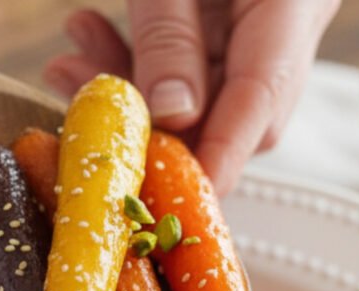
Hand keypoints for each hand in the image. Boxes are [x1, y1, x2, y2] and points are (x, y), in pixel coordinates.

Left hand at [44, 0, 339, 195]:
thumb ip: (171, 35)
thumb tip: (170, 117)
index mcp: (293, 5)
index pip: (260, 105)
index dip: (216, 160)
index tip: (173, 202)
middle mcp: (283, 25)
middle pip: (228, 113)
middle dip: (151, 128)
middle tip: (90, 119)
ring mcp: (256, 26)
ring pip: (196, 93)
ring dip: (126, 91)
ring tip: (66, 68)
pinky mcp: (224, 23)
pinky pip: (183, 63)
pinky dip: (131, 62)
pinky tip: (84, 42)